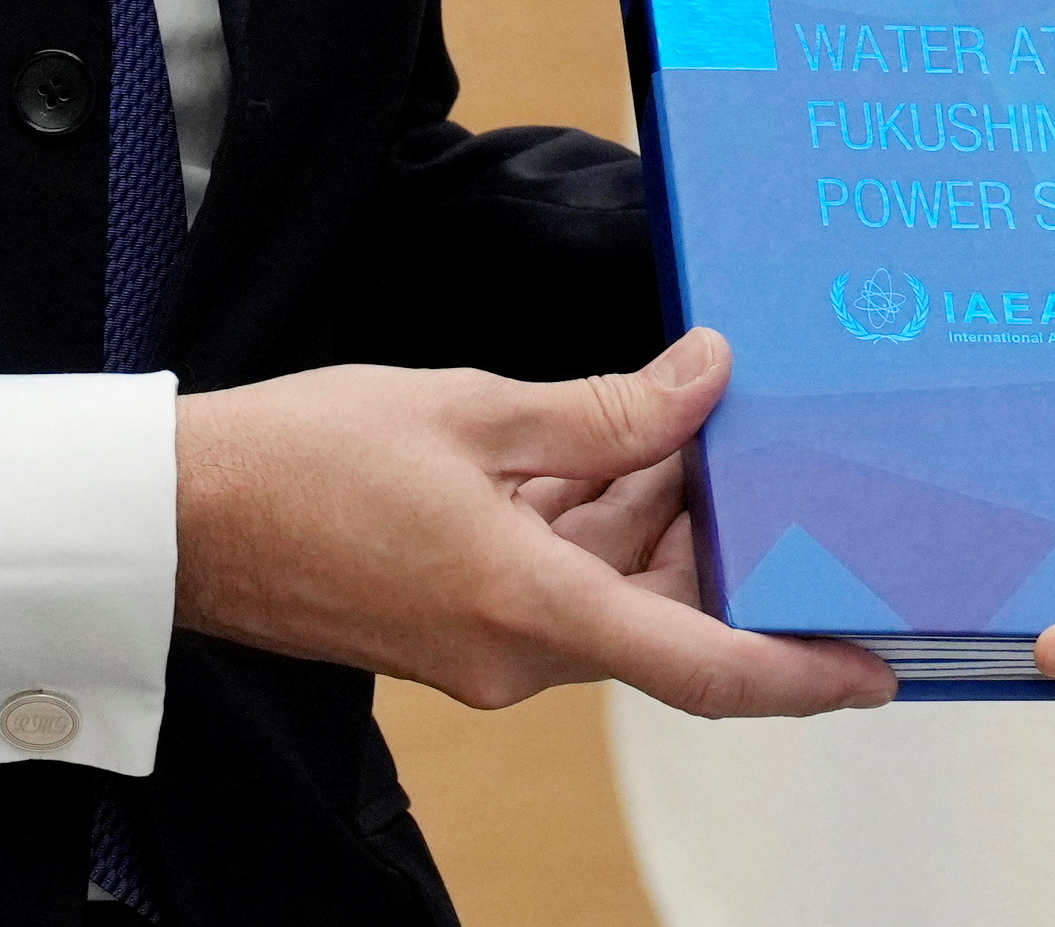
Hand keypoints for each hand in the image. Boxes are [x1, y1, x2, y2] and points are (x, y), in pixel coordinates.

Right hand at [173, 330, 894, 716]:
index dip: (802, 674)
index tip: (876, 669)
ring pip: (609, 587)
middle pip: (661, 610)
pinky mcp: (455, 622)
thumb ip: (605, 410)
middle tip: (747, 441)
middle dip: (711, 532)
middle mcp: (516, 653)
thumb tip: (704, 381)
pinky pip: (554, 580)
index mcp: (531, 612)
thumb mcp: (473, 413)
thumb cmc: (303, 461)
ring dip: (643, 511)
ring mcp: (482, 646)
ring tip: (663, 413)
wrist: (177, 514)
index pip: (702, 668)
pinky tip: (591, 441)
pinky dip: (585, 517)